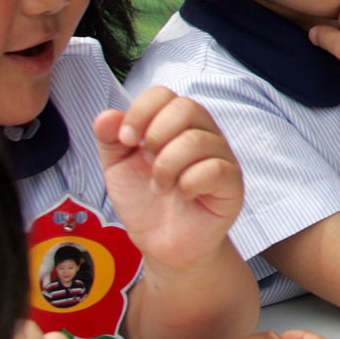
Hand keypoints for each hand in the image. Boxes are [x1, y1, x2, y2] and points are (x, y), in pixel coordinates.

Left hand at [95, 87, 241, 272]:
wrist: (162, 244)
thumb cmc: (146, 203)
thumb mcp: (117, 169)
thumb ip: (110, 140)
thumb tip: (107, 115)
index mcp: (176, 125)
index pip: (164, 94)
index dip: (141, 111)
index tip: (126, 140)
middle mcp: (203, 134)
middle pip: (186, 107)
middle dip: (156, 135)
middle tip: (147, 163)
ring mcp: (221, 157)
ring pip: (196, 140)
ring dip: (166, 168)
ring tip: (160, 187)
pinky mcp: (232, 184)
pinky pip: (214, 169)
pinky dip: (189, 183)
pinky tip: (184, 195)